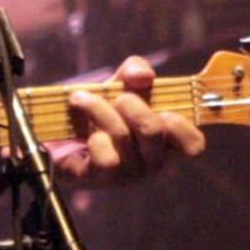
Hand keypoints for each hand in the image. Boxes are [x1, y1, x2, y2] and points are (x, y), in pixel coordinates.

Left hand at [50, 55, 204, 187]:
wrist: (56, 126)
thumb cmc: (100, 106)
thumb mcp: (120, 82)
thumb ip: (136, 71)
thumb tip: (144, 76)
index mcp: (163, 139)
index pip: (192, 145)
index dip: (184, 128)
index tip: (166, 112)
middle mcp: (148, 161)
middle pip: (153, 132)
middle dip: (133, 104)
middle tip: (117, 97)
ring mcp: (124, 173)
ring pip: (122, 138)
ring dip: (99, 110)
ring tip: (81, 98)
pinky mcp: (95, 178)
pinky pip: (104, 159)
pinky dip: (93, 137)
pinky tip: (81, 132)